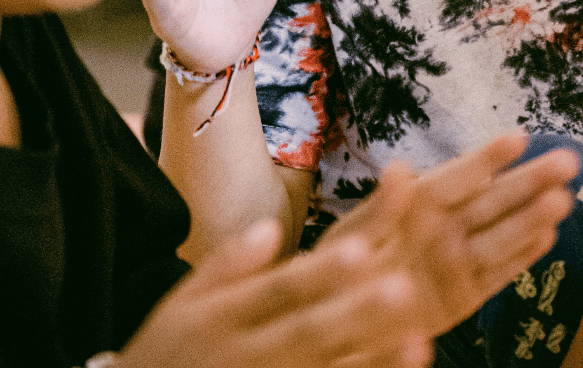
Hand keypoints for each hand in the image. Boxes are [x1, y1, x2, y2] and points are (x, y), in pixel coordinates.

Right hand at [117, 220, 431, 367]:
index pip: (277, 292)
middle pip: (309, 333)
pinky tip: (401, 366)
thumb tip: (270, 228)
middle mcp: (246, 358)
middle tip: (403, 287)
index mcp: (222, 319)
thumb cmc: (164, 353)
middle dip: (356, 312)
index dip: (320, 273)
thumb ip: (225, 265)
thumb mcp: (180, 304)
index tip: (362, 249)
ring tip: (418, 338)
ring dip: (372, 360)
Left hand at [321, 134, 577, 336]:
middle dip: (528, 181)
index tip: (520, 137)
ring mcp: (455, 262)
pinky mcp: (463, 297)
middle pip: (491, 200)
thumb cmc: (339, 266)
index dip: (487, 158)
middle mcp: (443, 227)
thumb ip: (381, 208)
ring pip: (501, 235)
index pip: (457, 176)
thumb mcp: (353, 236)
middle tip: (568, 161)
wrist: (333, 317)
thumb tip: (398, 167)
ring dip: (532, 217)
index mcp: (415, 203)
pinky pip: (497, 274)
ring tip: (563, 199)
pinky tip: (548, 237)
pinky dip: (522, 257)